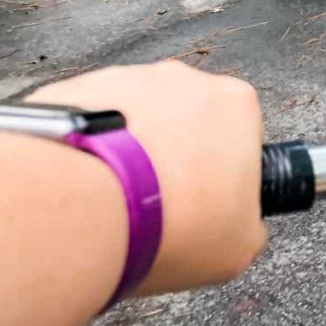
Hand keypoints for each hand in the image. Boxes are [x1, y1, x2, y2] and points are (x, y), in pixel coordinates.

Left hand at [25, 61, 266, 294]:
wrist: (88, 210)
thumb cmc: (169, 221)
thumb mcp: (239, 246)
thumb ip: (247, 224)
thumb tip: (236, 225)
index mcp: (237, 105)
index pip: (240, 134)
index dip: (224, 174)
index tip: (207, 204)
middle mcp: (186, 80)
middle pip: (188, 120)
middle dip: (176, 156)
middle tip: (160, 206)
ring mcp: (128, 79)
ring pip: (136, 118)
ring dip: (130, 152)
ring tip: (116, 203)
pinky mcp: (78, 88)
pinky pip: (90, 120)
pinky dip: (89, 150)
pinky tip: (85, 190)